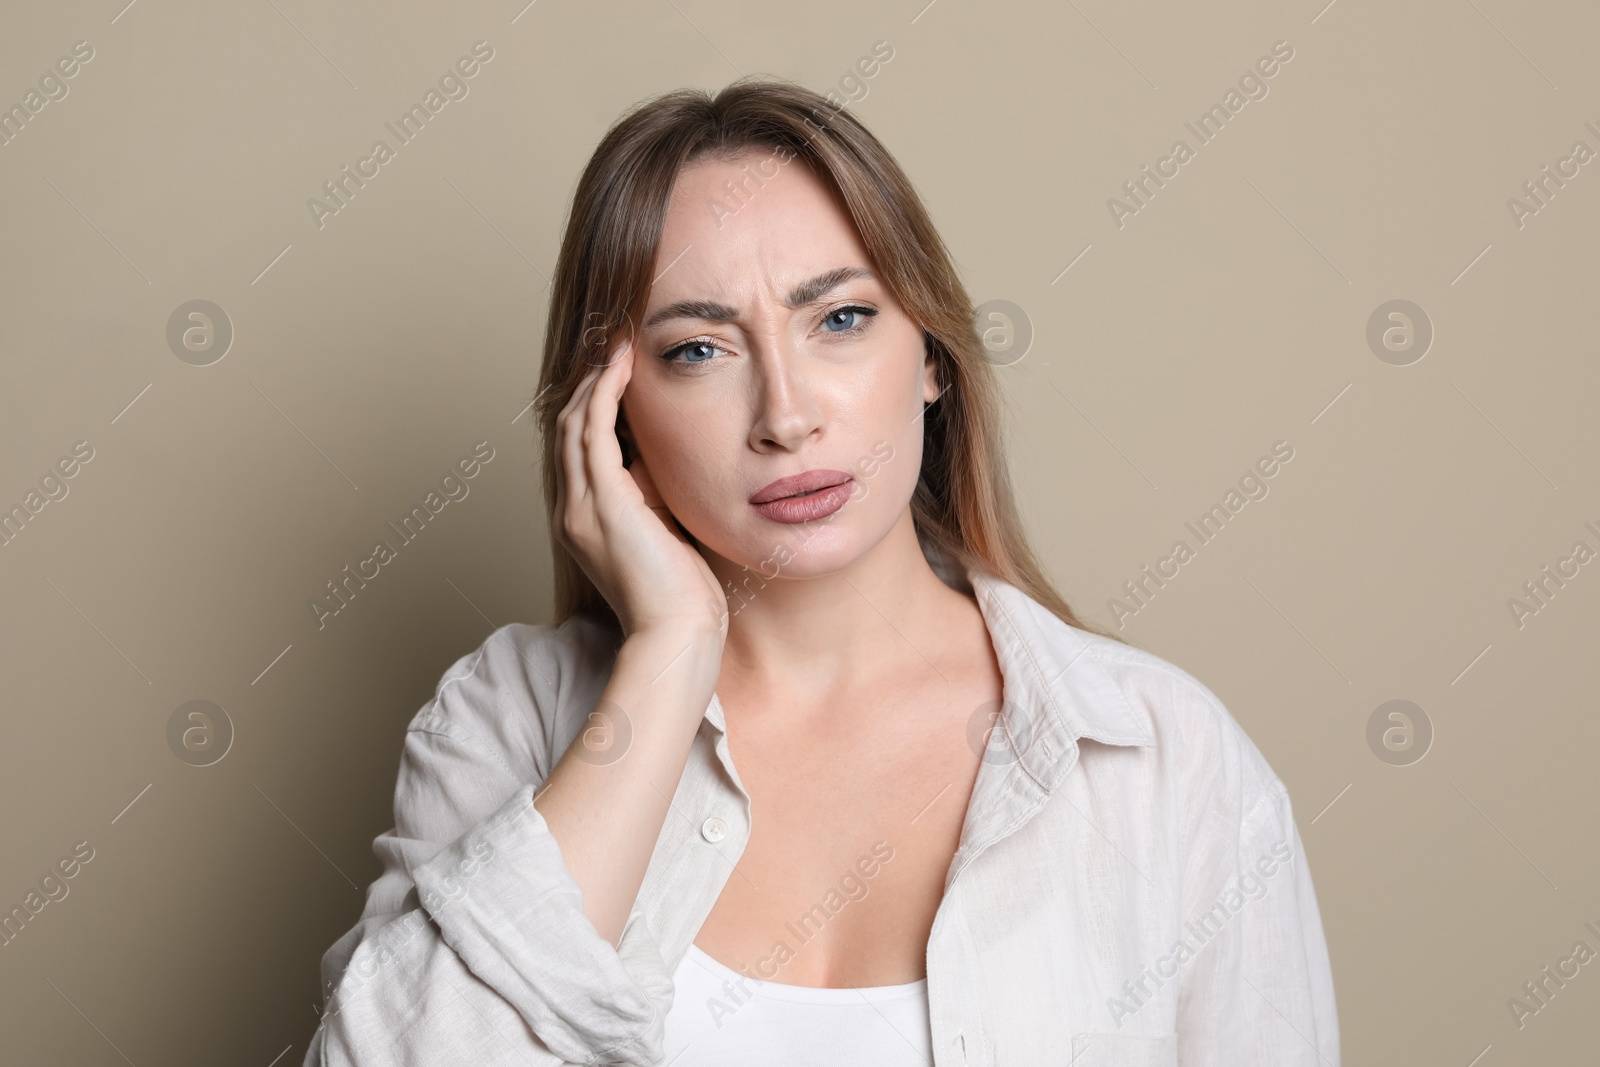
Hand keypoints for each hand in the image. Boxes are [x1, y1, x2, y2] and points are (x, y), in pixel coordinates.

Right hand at [552, 338, 727, 642]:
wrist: (678, 634)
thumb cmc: (682, 593)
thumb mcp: (663, 529)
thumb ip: (653, 492)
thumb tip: (659, 454)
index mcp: (584, 519)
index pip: (579, 447)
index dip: (593, 402)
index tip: (617, 368)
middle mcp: (573, 510)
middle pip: (568, 427)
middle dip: (590, 381)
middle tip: (613, 341)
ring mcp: (582, 507)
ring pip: (575, 423)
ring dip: (595, 378)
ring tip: (616, 342)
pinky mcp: (603, 505)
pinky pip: (593, 433)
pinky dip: (604, 394)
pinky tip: (621, 367)